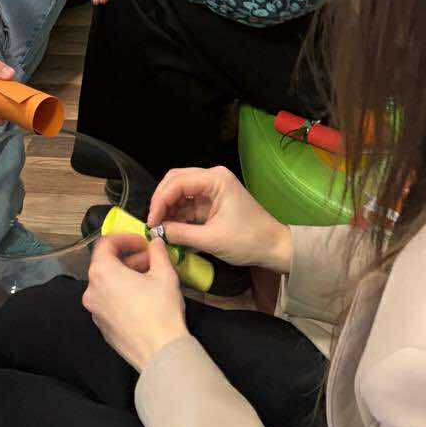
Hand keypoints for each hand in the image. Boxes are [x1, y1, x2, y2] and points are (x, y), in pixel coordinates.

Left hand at [82, 235, 189, 372]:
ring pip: (108, 285)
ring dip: (126, 276)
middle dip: (129, 259)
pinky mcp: (103, 328)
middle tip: (151, 260)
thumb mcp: (164, 274)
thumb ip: (157, 252)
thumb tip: (155, 243)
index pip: (105, 244)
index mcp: (102, 273)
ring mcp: (96, 312)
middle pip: (106, 265)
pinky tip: (143, 300)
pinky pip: (109, 303)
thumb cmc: (161, 311)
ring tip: (150, 279)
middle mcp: (92, 291)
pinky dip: (122, 295)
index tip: (142, 242)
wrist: (160, 352)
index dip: (125, 238)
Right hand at [147, 166, 292, 273]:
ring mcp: (212, 190)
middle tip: (152, 223)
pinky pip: (188, 204)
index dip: (160, 201)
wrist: (274, 248)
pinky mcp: (212, 203)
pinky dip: (177, 216)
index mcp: (216, 179)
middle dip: (161, 202)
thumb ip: (181, 233)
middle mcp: (212, 178)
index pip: (177, 182)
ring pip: (180, 193)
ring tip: (158, 229)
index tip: (151, 221)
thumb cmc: (248, 240)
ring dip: (168, 210)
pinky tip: (169, 229)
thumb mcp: (211, 239)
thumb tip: (156, 232)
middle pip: (175, 182)